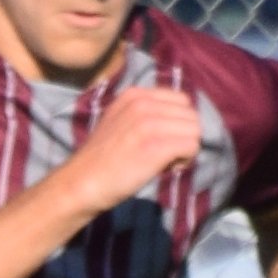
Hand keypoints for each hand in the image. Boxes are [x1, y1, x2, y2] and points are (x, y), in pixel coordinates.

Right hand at [67, 87, 201, 215]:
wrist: (82, 182)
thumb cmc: (102, 159)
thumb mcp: (119, 121)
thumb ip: (145, 113)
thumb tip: (178, 121)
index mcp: (135, 95)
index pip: (181, 100)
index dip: (178, 122)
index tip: (163, 140)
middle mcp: (143, 103)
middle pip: (191, 114)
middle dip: (185, 135)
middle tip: (167, 154)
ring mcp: (149, 123)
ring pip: (195, 130)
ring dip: (186, 148)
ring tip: (166, 161)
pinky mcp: (156, 145)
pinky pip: (192, 146)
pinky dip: (186, 160)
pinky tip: (167, 168)